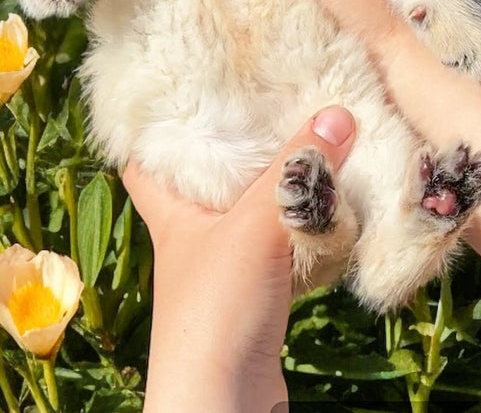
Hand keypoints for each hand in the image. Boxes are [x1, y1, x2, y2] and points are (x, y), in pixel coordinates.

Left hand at [123, 105, 356, 412]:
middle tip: (267, 111)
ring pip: (244, 216)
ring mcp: (222, 270)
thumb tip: (337, 112)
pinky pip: (275, 248)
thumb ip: (296, 171)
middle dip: (232, 151)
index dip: (156, 132)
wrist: (224, 402)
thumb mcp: (255, 225)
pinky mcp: (253, 297)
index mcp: (171, 213)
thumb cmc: (216, 305)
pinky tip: (325, 213)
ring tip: (305, 148)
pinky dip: (296, 230)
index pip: (143, 164)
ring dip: (273, 191)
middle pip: (203, 183)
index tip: (185, 99)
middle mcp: (191, 238)